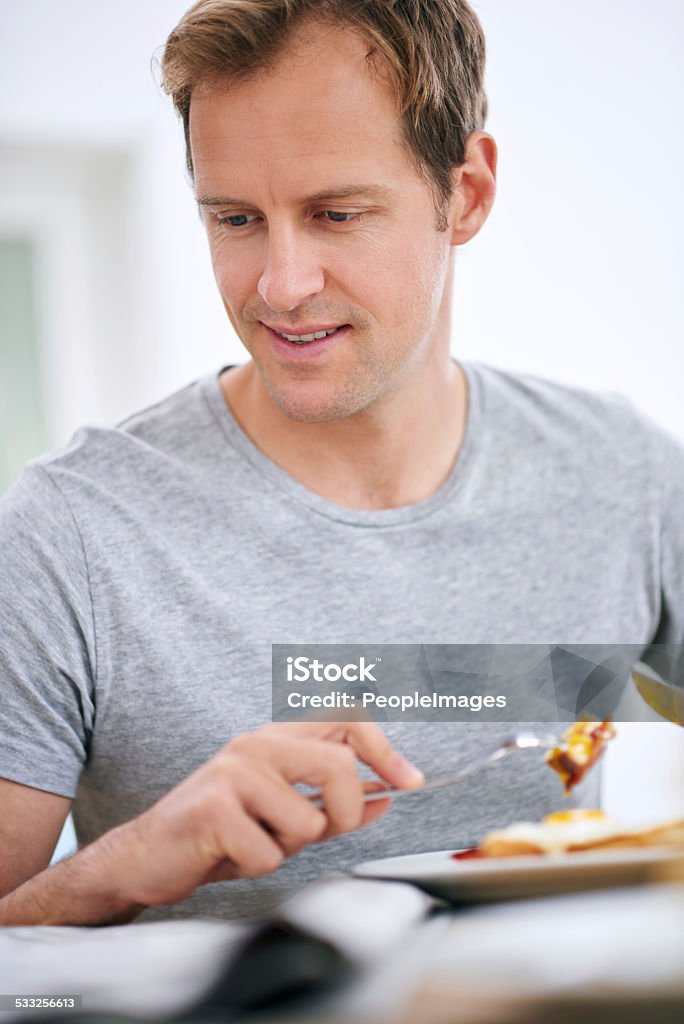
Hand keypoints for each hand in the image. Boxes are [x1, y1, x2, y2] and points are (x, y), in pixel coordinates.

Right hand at [102, 721, 422, 907]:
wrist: (148, 856)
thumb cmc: (220, 836)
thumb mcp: (284, 818)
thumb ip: (333, 806)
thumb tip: (387, 796)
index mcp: (278, 740)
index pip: (347, 718)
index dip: (385, 749)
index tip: (411, 783)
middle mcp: (258, 744)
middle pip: (341, 766)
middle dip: (342, 813)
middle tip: (316, 831)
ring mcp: (235, 770)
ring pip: (308, 821)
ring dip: (287, 847)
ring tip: (252, 841)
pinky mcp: (215, 805)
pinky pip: (270, 852)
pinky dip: (256, 866)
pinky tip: (228, 854)